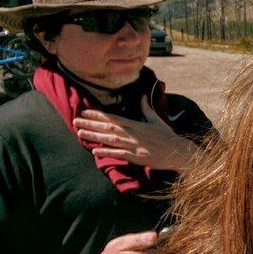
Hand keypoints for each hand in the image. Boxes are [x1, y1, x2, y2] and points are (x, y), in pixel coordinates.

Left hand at [73, 96, 197, 170]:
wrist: (177, 152)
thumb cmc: (167, 136)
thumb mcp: (156, 120)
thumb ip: (146, 109)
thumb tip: (142, 96)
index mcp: (136, 124)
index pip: (114, 117)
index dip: (98, 114)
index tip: (85, 111)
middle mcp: (133, 133)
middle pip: (108, 127)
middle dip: (91, 123)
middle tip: (75, 120)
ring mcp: (134, 145)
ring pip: (110, 139)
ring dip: (94, 136)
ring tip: (80, 132)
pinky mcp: (136, 157)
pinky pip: (118, 153)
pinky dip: (106, 152)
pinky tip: (94, 150)